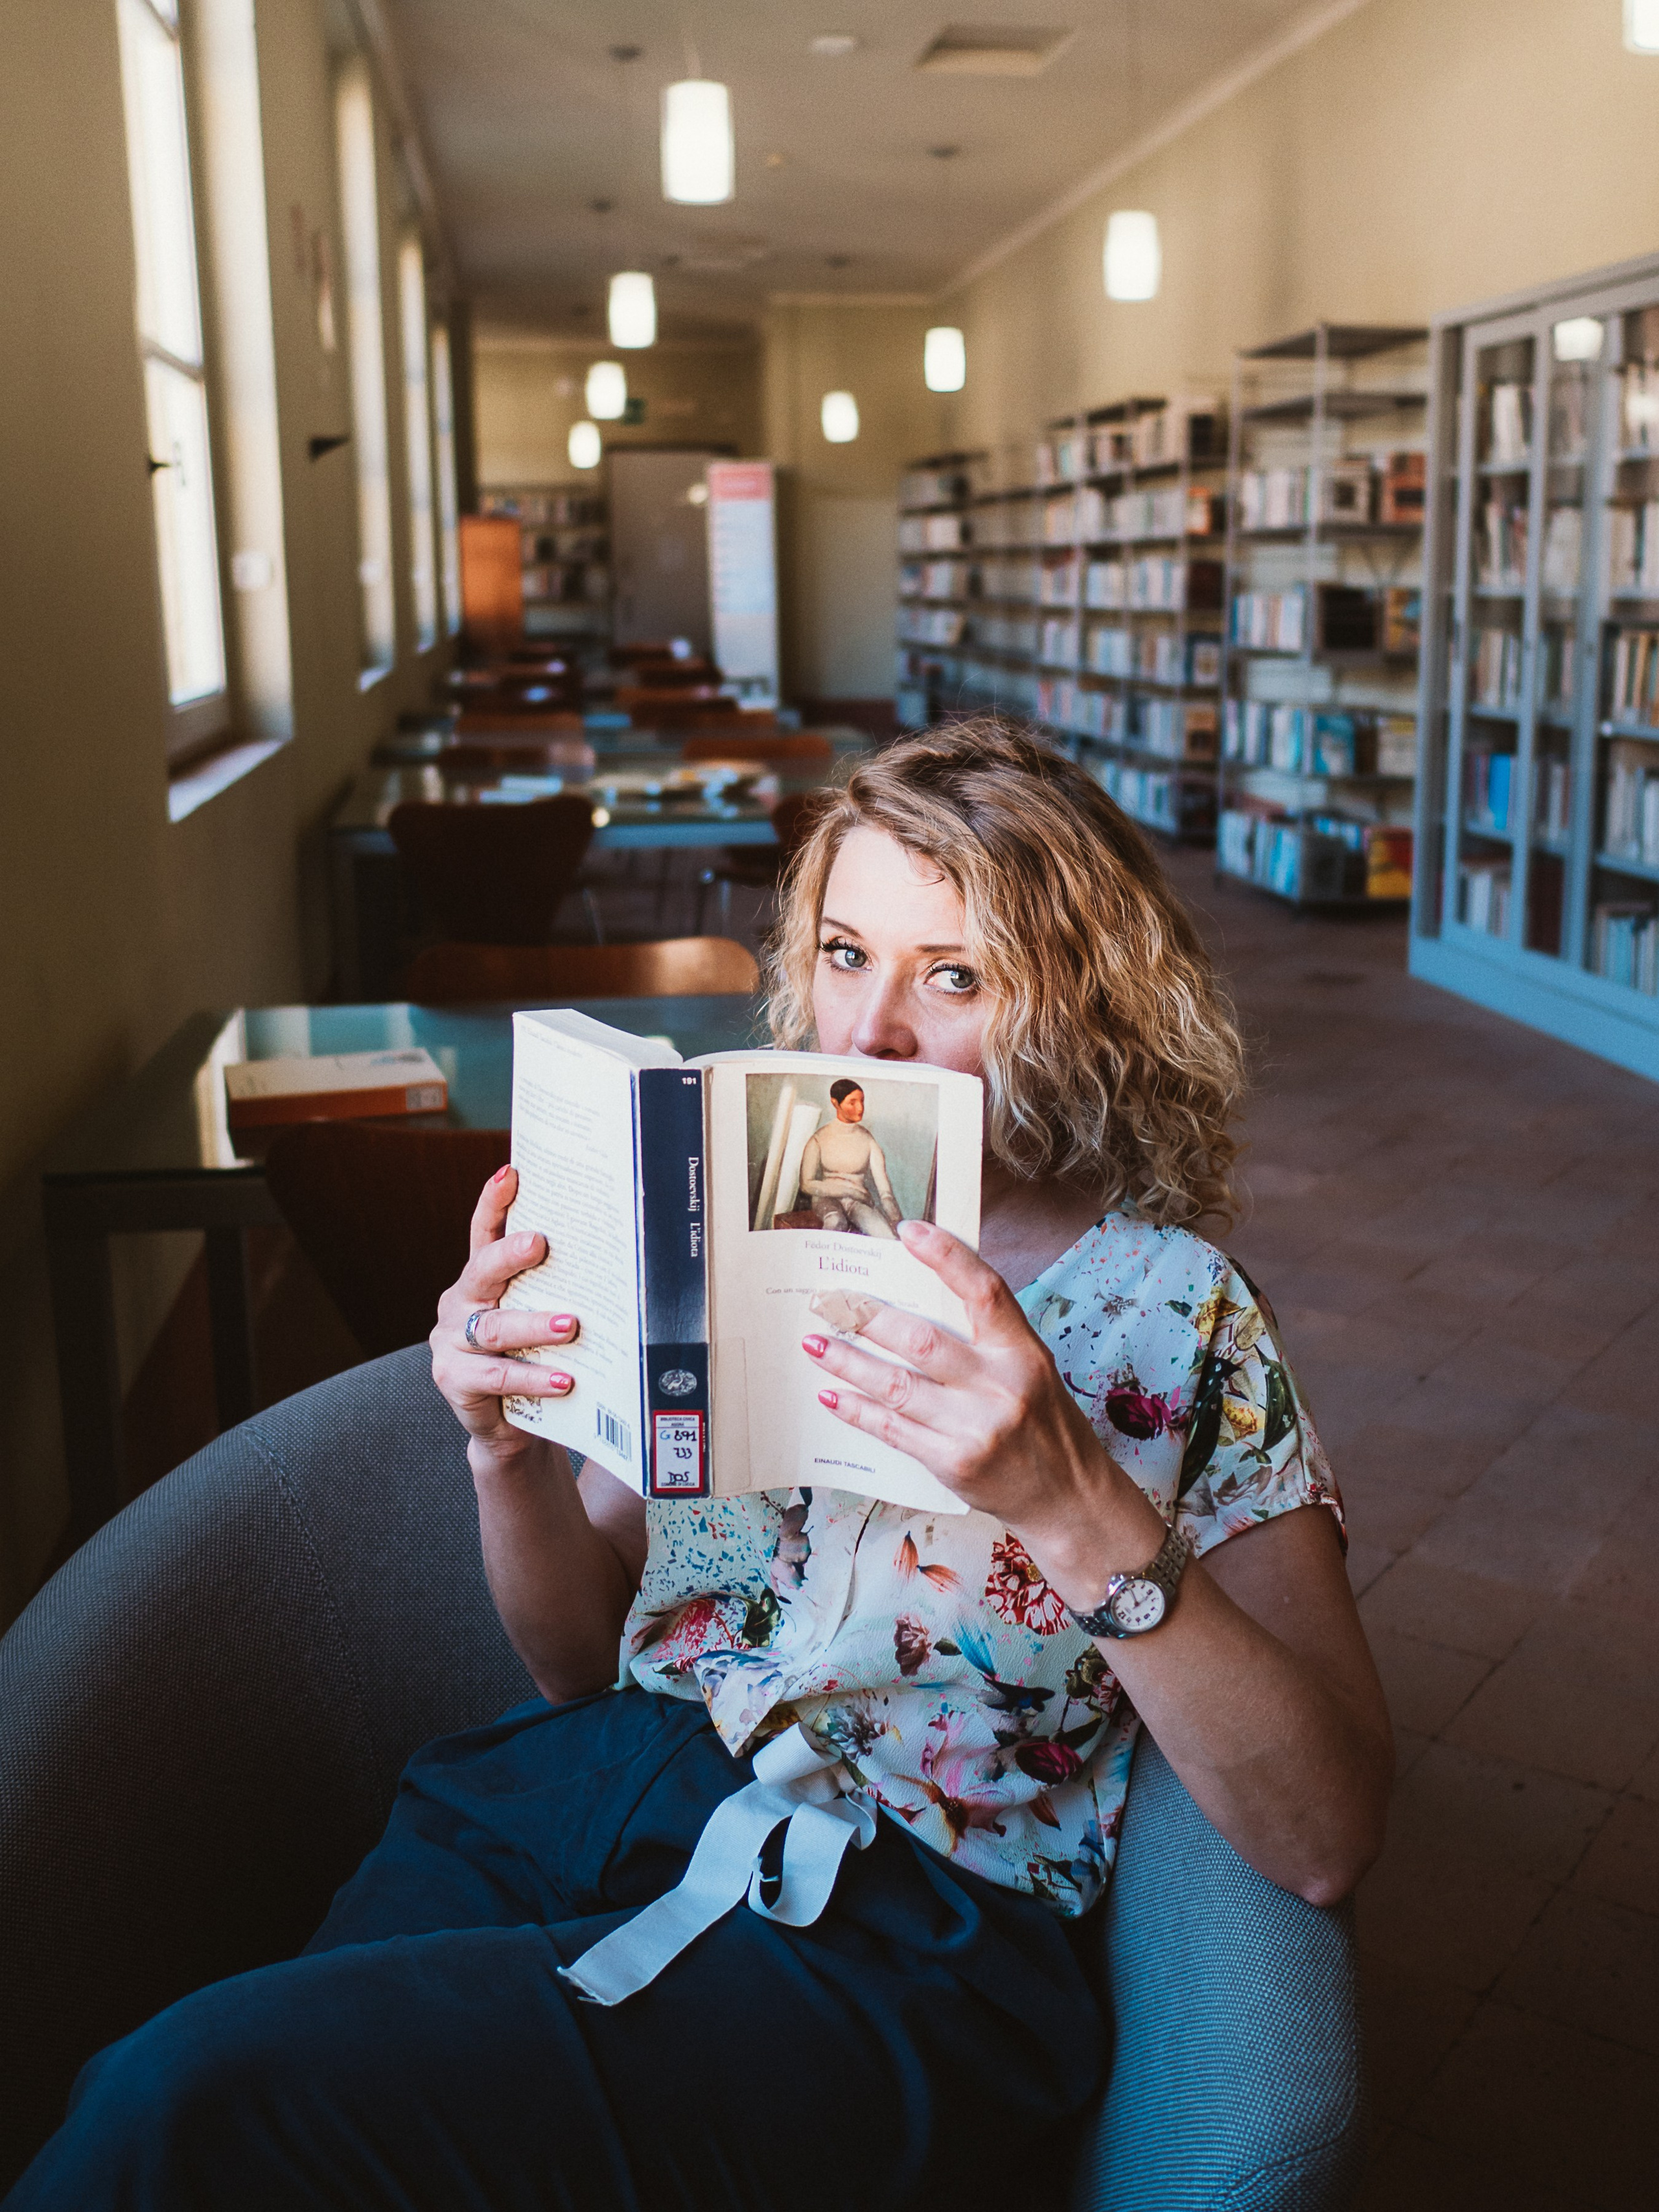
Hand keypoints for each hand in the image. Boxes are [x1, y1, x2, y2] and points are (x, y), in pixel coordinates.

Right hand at [431, 1165, 580, 1457]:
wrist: (512, 1427)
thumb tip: (609, 1257)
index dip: (493, 1204)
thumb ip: (554, 1291)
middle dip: (510, 1255)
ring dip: (534, 1326)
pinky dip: (532, 1378)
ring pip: (495, 1328)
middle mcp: (460, 1304)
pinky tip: (563, 1380)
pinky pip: (497, 1378)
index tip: (509, 1174)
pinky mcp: (454, 1381)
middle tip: (540, 1243)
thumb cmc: (533, 1361)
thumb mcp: (539, 1318)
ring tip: (571, 1325)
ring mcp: (451, 1343)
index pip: (483, 1234)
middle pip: (482, 1271)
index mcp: (480, 1281)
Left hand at [800, 1219, 1163, 1598]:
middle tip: (830, 1300)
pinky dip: (857, 1410)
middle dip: (868, 1318)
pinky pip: (892, 1429)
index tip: (908, 1231)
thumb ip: (987, 1337)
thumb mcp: (1031, 1368)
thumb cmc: (1043, 1424)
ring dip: (848, 1362)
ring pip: (896, 1385)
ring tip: (814, 1342)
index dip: (946, 1256)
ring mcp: (975, 1427)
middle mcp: (1001, 1386)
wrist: (1066, 1497)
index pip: (985, 1291)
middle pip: (922, 1340)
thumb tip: (920, 1297)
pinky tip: (831, 1394)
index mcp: (1024, 1352)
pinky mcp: (953, 1462)